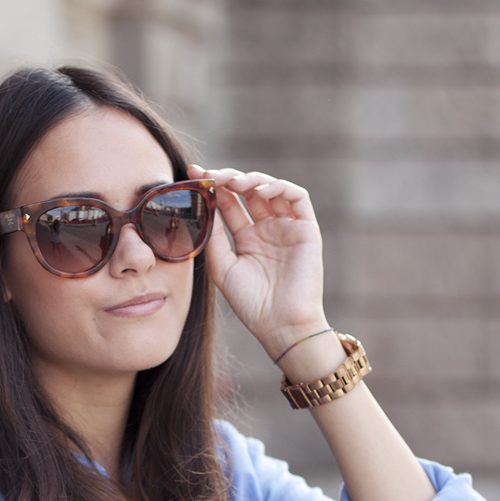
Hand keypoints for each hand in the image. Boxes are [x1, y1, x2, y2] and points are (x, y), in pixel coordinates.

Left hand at [188, 164, 327, 361]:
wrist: (281, 325)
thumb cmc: (252, 304)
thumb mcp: (223, 268)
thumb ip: (214, 238)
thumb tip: (203, 207)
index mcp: (247, 239)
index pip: (229, 204)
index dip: (213, 187)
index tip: (193, 175)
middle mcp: (267, 229)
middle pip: (248, 192)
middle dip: (229, 179)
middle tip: (211, 175)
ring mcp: (287, 228)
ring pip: (271, 189)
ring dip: (252, 180)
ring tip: (234, 183)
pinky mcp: (306, 230)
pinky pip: (297, 198)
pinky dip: (280, 187)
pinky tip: (260, 191)